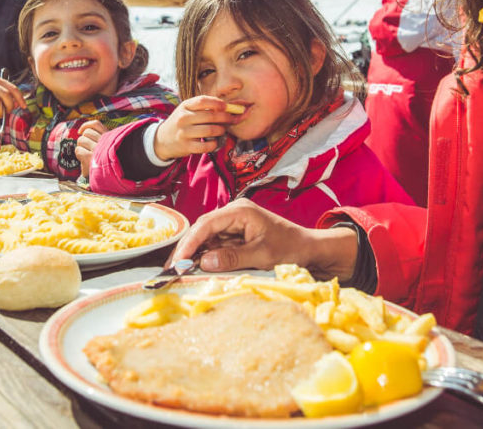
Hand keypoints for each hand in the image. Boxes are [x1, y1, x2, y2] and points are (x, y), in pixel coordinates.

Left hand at [74, 119, 107, 178]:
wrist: (112, 176)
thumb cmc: (108, 162)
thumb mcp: (108, 146)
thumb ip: (100, 136)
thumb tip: (82, 130)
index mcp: (109, 136)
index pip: (95, 124)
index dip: (86, 126)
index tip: (82, 132)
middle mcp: (104, 141)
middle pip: (86, 132)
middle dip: (83, 139)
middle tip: (87, 148)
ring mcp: (97, 149)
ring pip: (81, 140)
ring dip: (80, 147)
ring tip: (86, 154)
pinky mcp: (91, 157)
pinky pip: (79, 150)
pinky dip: (78, 154)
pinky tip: (82, 158)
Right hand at [152, 95, 240, 159]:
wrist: (162, 140)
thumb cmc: (181, 122)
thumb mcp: (186, 110)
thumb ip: (203, 107)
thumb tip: (227, 107)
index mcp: (184, 106)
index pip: (203, 101)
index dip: (217, 103)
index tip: (226, 106)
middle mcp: (183, 118)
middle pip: (210, 116)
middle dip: (226, 117)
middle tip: (233, 119)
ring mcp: (184, 133)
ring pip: (211, 130)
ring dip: (221, 130)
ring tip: (223, 130)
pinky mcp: (187, 146)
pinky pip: (207, 146)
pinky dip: (215, 144)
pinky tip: (215, 141)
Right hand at [168, 199, 359, 281]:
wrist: (310, 249)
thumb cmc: (291, 248)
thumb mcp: (262, 255)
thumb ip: (232, 258)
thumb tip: (203, 262)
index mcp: (241, 211)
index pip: (206, 224)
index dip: (189, 243)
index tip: (177, 261)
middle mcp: (235, 213)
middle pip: (202, 229)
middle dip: (187, 249)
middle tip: (171, 270)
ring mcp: (235, 224)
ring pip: (206, 238)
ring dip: (194, 254)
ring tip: (179, 272)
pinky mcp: (237, 235)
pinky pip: (215, 245)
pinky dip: (206, 256)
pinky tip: (195, 268)